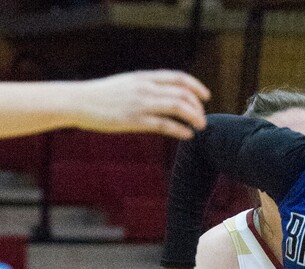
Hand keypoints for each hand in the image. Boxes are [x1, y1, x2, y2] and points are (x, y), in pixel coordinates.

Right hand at [74, 71, 210, 139]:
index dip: (195, 86)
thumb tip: (161, 95)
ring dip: (193, 117)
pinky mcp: (134, 120)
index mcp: (143, 77)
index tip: (206, 96)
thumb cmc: (102, 96)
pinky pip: (164, 125)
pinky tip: (188, 135)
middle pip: (181, 94)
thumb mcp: (127, 84)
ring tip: (200, 126)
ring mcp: (140, 104)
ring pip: (177, 107)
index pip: (177, 77)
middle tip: (203, 118)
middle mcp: (145, 88)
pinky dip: (180, 130)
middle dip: (197, 106)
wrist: (79, 101)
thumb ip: (145, 88)